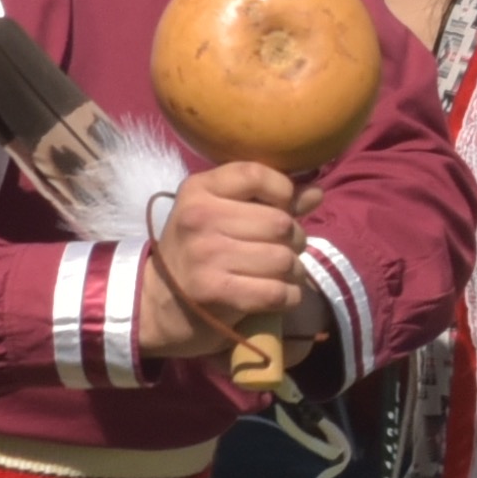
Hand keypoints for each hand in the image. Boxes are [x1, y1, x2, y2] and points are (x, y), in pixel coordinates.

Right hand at [134, 159, 313, 363]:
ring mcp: (205, 255)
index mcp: (199, 189)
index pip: (256, 175)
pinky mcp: (214, 291)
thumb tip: (317, 192)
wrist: (159, 302)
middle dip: (295, 240)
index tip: (281, 208)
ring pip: (284, 259)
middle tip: (283, 250)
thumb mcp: (222, 215)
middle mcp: (199, 218)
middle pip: (280, 223)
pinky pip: (277, 292)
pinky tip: (279, 295)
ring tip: (281, 274)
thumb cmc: (199, 251)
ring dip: (294, 272)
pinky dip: (288, 297)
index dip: (283, 192)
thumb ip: (271, 201)